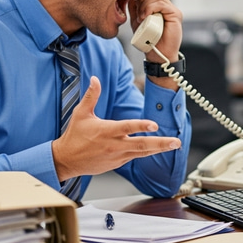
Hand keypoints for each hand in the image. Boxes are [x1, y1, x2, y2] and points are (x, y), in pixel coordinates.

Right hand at [51, 76, 181, 181]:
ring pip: (142, 153)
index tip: (155, 125)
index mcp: (106, 131)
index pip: (127, 127)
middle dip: (160, 143)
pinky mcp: (118, 163)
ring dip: (159, 149)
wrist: (66, 160)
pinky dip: (147, 153)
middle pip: (141, 144)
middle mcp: (114, 145)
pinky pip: (135, 157)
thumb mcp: (81, 113)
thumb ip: (91, 96)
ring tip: (174, 145)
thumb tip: (95, 79)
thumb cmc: (74, 136)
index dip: (141, 126)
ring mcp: (117, 156)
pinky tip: (158, 149)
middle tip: (175, 141)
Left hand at [128, 0, 182, 88]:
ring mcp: (172, 9)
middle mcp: (166, 4)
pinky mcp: (175, 14)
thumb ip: (135, 7)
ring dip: (144, 5)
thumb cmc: (147, 39)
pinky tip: (145, 16)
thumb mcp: (137, 20)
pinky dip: (150, 8)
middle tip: (137, 11)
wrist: (157, 54)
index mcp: (158, 4)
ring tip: (141, 17)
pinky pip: (161, 4)